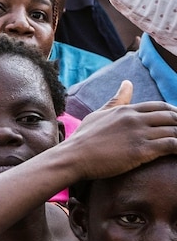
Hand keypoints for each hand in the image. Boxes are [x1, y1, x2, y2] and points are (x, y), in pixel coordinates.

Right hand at [60, 81, 176, 181]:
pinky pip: (171, 145)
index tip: (176, 121)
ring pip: (174, 131)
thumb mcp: (99, 114)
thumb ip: (117, 99)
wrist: (73, 157)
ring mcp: (139, 134)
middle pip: (171, 117)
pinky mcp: (142, 151)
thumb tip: (127, 82)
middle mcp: (135, 119)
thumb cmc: (84, 138)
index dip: (173, 113)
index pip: (160, 106)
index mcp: (126, 110)